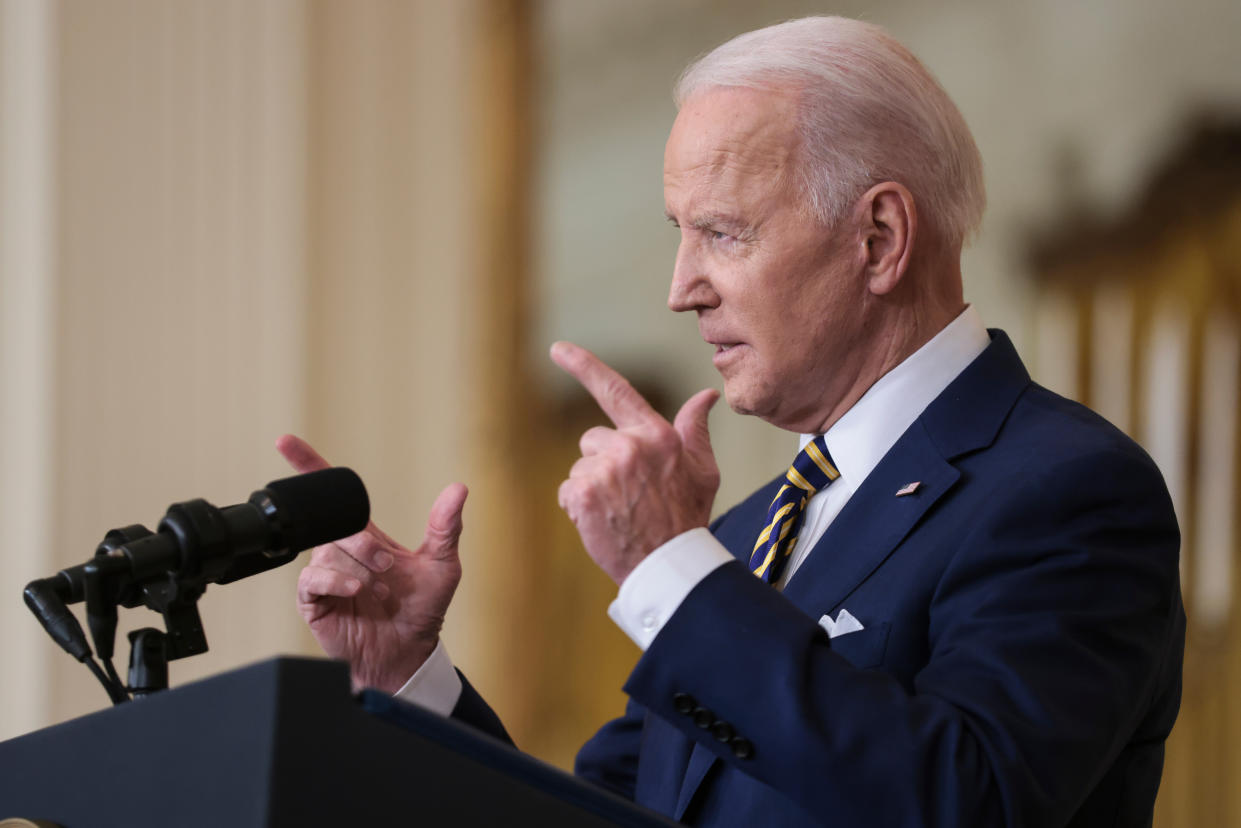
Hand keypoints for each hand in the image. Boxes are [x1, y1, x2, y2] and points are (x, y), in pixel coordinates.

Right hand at [276, 434, 466, 692]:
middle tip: (388, 568)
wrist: (408, 652)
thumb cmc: (422, 609)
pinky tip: (355, 592)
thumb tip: (459, 489)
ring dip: (359, 571)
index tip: (286, 442)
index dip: (309, 466)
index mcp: (364, 536)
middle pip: (337, 526)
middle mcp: (340, 552)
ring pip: (328, 553)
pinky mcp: (313, 601)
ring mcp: (325, 575)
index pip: (334, 496)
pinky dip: (336, 582)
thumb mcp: (442, 564)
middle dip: (365, 545)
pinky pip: (313, 579)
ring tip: (379, 591)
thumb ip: (447, 527)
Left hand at [551, 341, 720, 584]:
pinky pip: (568, 491)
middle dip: (603, 463)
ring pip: (581, 468)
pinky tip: (603, 521)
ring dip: (592, 488)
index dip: (584, 366)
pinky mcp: (582, 493)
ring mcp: (604, 469)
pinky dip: (579, 508)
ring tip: (619, 511)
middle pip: (593, 441)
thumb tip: (706, 395)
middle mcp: (628, 445)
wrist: (670, 563)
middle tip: (629, 495)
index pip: (616, 391)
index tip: (558, 349)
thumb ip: (696, 428)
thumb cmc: (687, 517)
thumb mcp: (703, 470)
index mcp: (656, 434)